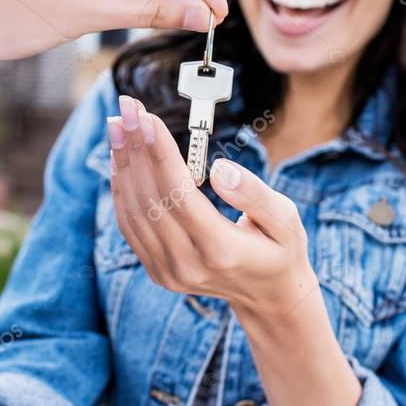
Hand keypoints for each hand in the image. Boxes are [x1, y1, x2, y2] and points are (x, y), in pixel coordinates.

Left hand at [107, 95, 318, 316]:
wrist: (268, 296)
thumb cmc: (280, 250)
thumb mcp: (285, 220)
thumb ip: (254, 194)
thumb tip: (220, 168)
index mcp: (221, 251)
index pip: (180, 196)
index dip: (160, 154)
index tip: (148, 118)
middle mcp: (188, 266)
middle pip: (151, 199)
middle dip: (136, 149)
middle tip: (127, 109)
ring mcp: (168, 272)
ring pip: (135, 211)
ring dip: (124, 165)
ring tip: (119, 126)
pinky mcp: (157, 271)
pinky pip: (130, 226)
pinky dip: (122, 189)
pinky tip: (122, 159)